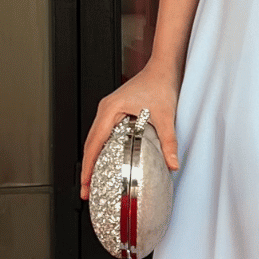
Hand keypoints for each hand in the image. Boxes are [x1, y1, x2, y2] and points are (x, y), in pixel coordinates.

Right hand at [79, 65, 178, 199]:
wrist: (163, 68)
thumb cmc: (160, 84)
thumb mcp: (165, 116)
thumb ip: (169, 141)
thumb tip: (173, 163)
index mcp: (110, 110)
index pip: (94, 144)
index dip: (88, 166)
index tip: (86, 183)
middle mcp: (105, 110)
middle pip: (89, 144)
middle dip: (87, 168)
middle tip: (87, 190)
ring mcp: (109, 111)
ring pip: (95, 140)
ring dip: (92, 160)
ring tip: (93, 181)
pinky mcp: (115, 112)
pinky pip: (103, 134)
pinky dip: (100, 150)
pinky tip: (105, 162)